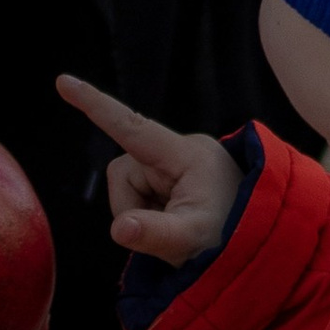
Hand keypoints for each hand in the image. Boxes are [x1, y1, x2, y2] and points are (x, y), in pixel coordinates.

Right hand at [56, 73, 241, 266]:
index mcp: (186, 154)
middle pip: (125, 174)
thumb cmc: (235, 239)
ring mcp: (179, 166)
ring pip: (131, 189)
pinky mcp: (179, 180)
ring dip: (144, 217)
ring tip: (179, 235)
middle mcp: (181, 152)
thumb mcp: (194, 240)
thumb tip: (119, 228)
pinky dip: (152, 218)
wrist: (266, 249)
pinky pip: (145, 196)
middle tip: (166, 239)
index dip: (94, 104)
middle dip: (133, 210)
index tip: (63, 81)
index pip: (131, 126)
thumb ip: (156, 234)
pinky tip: (177, 229)